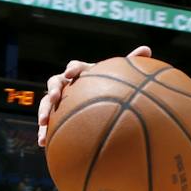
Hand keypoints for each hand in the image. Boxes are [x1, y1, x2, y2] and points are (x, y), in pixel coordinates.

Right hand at [38, 45, 152, 145]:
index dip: (73, 69)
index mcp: (83, 72)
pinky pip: (49, 121)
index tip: (71, 74)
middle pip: (55, 82)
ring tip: (44, 123)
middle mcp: (68, 83)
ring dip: (44, 111)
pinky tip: (42, 143)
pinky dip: (44, 131)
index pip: (75, 67)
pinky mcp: (58, 113)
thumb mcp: (121, 74)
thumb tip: (147, 48)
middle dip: (53, 90)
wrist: (102, 99)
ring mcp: (61, 98)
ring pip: (47, 103)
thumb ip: (132, 62)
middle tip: (53, 98)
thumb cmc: (112, 84)